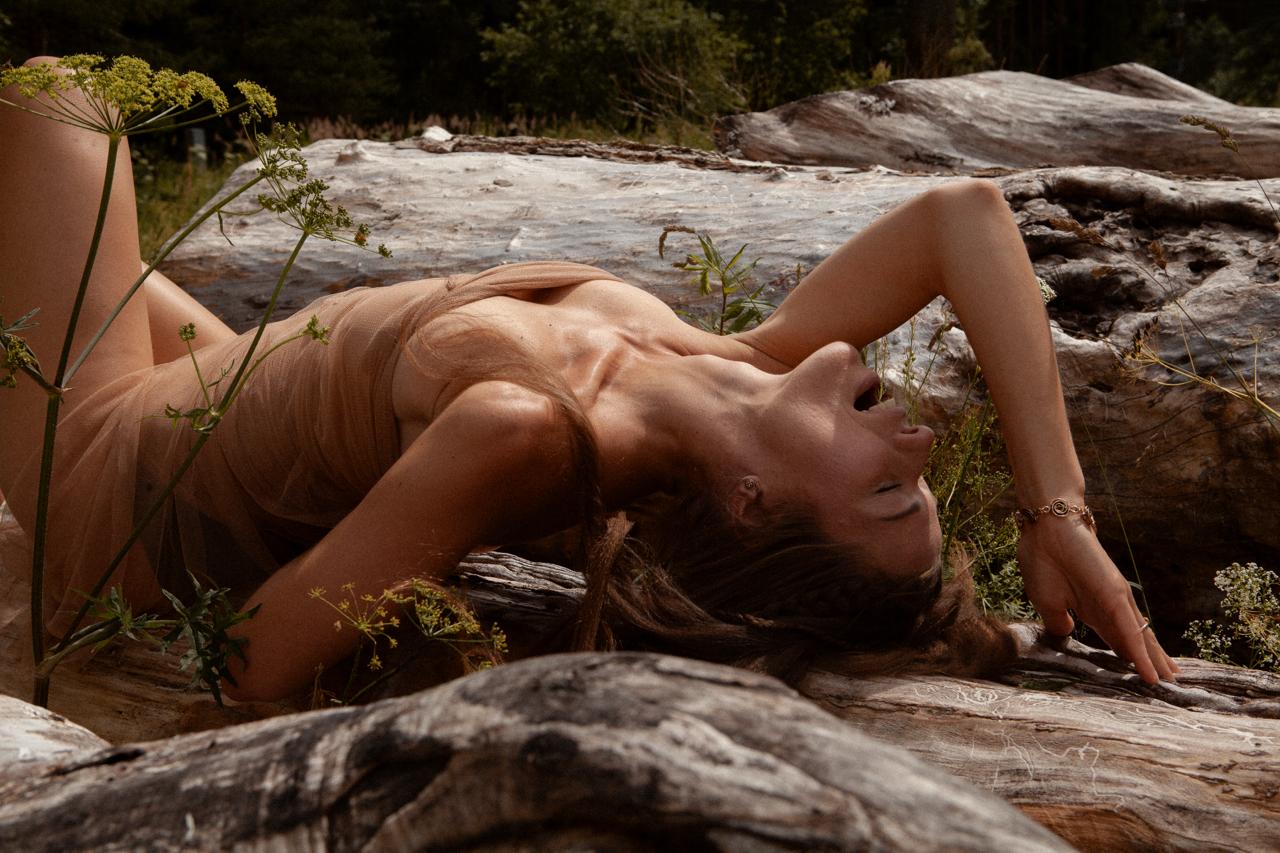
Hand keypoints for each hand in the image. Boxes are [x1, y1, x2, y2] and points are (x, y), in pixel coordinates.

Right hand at [1017, 517, 1179, 684]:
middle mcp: (1109, 607)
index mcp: (1090, 609)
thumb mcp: (1046, 602)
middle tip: (1167, 682)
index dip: (1127, 656)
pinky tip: (1150, 673)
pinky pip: (1130, 633)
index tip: (1138, 674)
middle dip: (1150, 661)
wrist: (1045, 531)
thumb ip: (1058, 621)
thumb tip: (1066, 633)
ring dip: (1154, 662)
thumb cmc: (1042, 561)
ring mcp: (1116, 602)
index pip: (1116, 638)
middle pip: (1135, 640)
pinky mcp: (1116, 598)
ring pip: (1140, 638)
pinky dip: (1141, 655)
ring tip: (1169, 681)